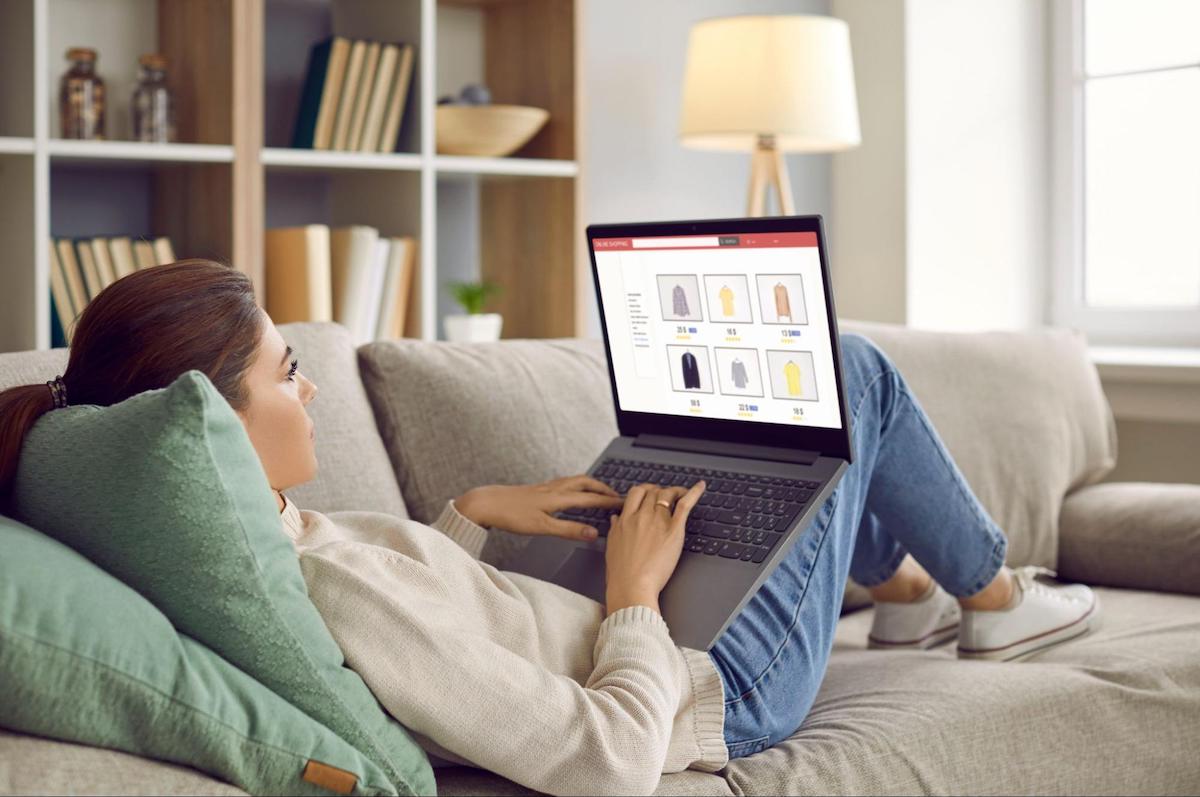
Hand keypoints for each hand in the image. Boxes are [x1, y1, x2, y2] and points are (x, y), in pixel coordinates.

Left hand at [454, 475, 624, 541]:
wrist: (487, 504)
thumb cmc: (512, 515)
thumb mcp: (543, 527)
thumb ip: (569, 530)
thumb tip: (593, 532)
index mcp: (559, 498)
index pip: (591, 498)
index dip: (609, 501)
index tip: (623, 503)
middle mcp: (555, 489)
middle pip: (586, 483)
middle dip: (603, 488)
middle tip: (617, 496)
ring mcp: (546, 488)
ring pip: (575, 481)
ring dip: (591, 485)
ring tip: (600, 491)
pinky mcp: (539, 490)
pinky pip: (565, 483)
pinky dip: (577, 486)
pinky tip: (573, 492)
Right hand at [604, 481, 705, 615]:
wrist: (631, 587)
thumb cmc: (621, 573)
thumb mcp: (612, 546)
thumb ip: (615, 528)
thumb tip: (616, 517)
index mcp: (626, 519)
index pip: (636, 493)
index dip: (646, 490)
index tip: (651, 493)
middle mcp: (641, 516)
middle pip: (653, 492)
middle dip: (661, 491)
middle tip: (667, 496)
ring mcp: (658, 522)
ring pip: (667, 495)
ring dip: (675, 491)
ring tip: (681, 493)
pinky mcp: (674, 531)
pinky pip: (685, 505)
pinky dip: (694, 493)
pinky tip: (700, 487)